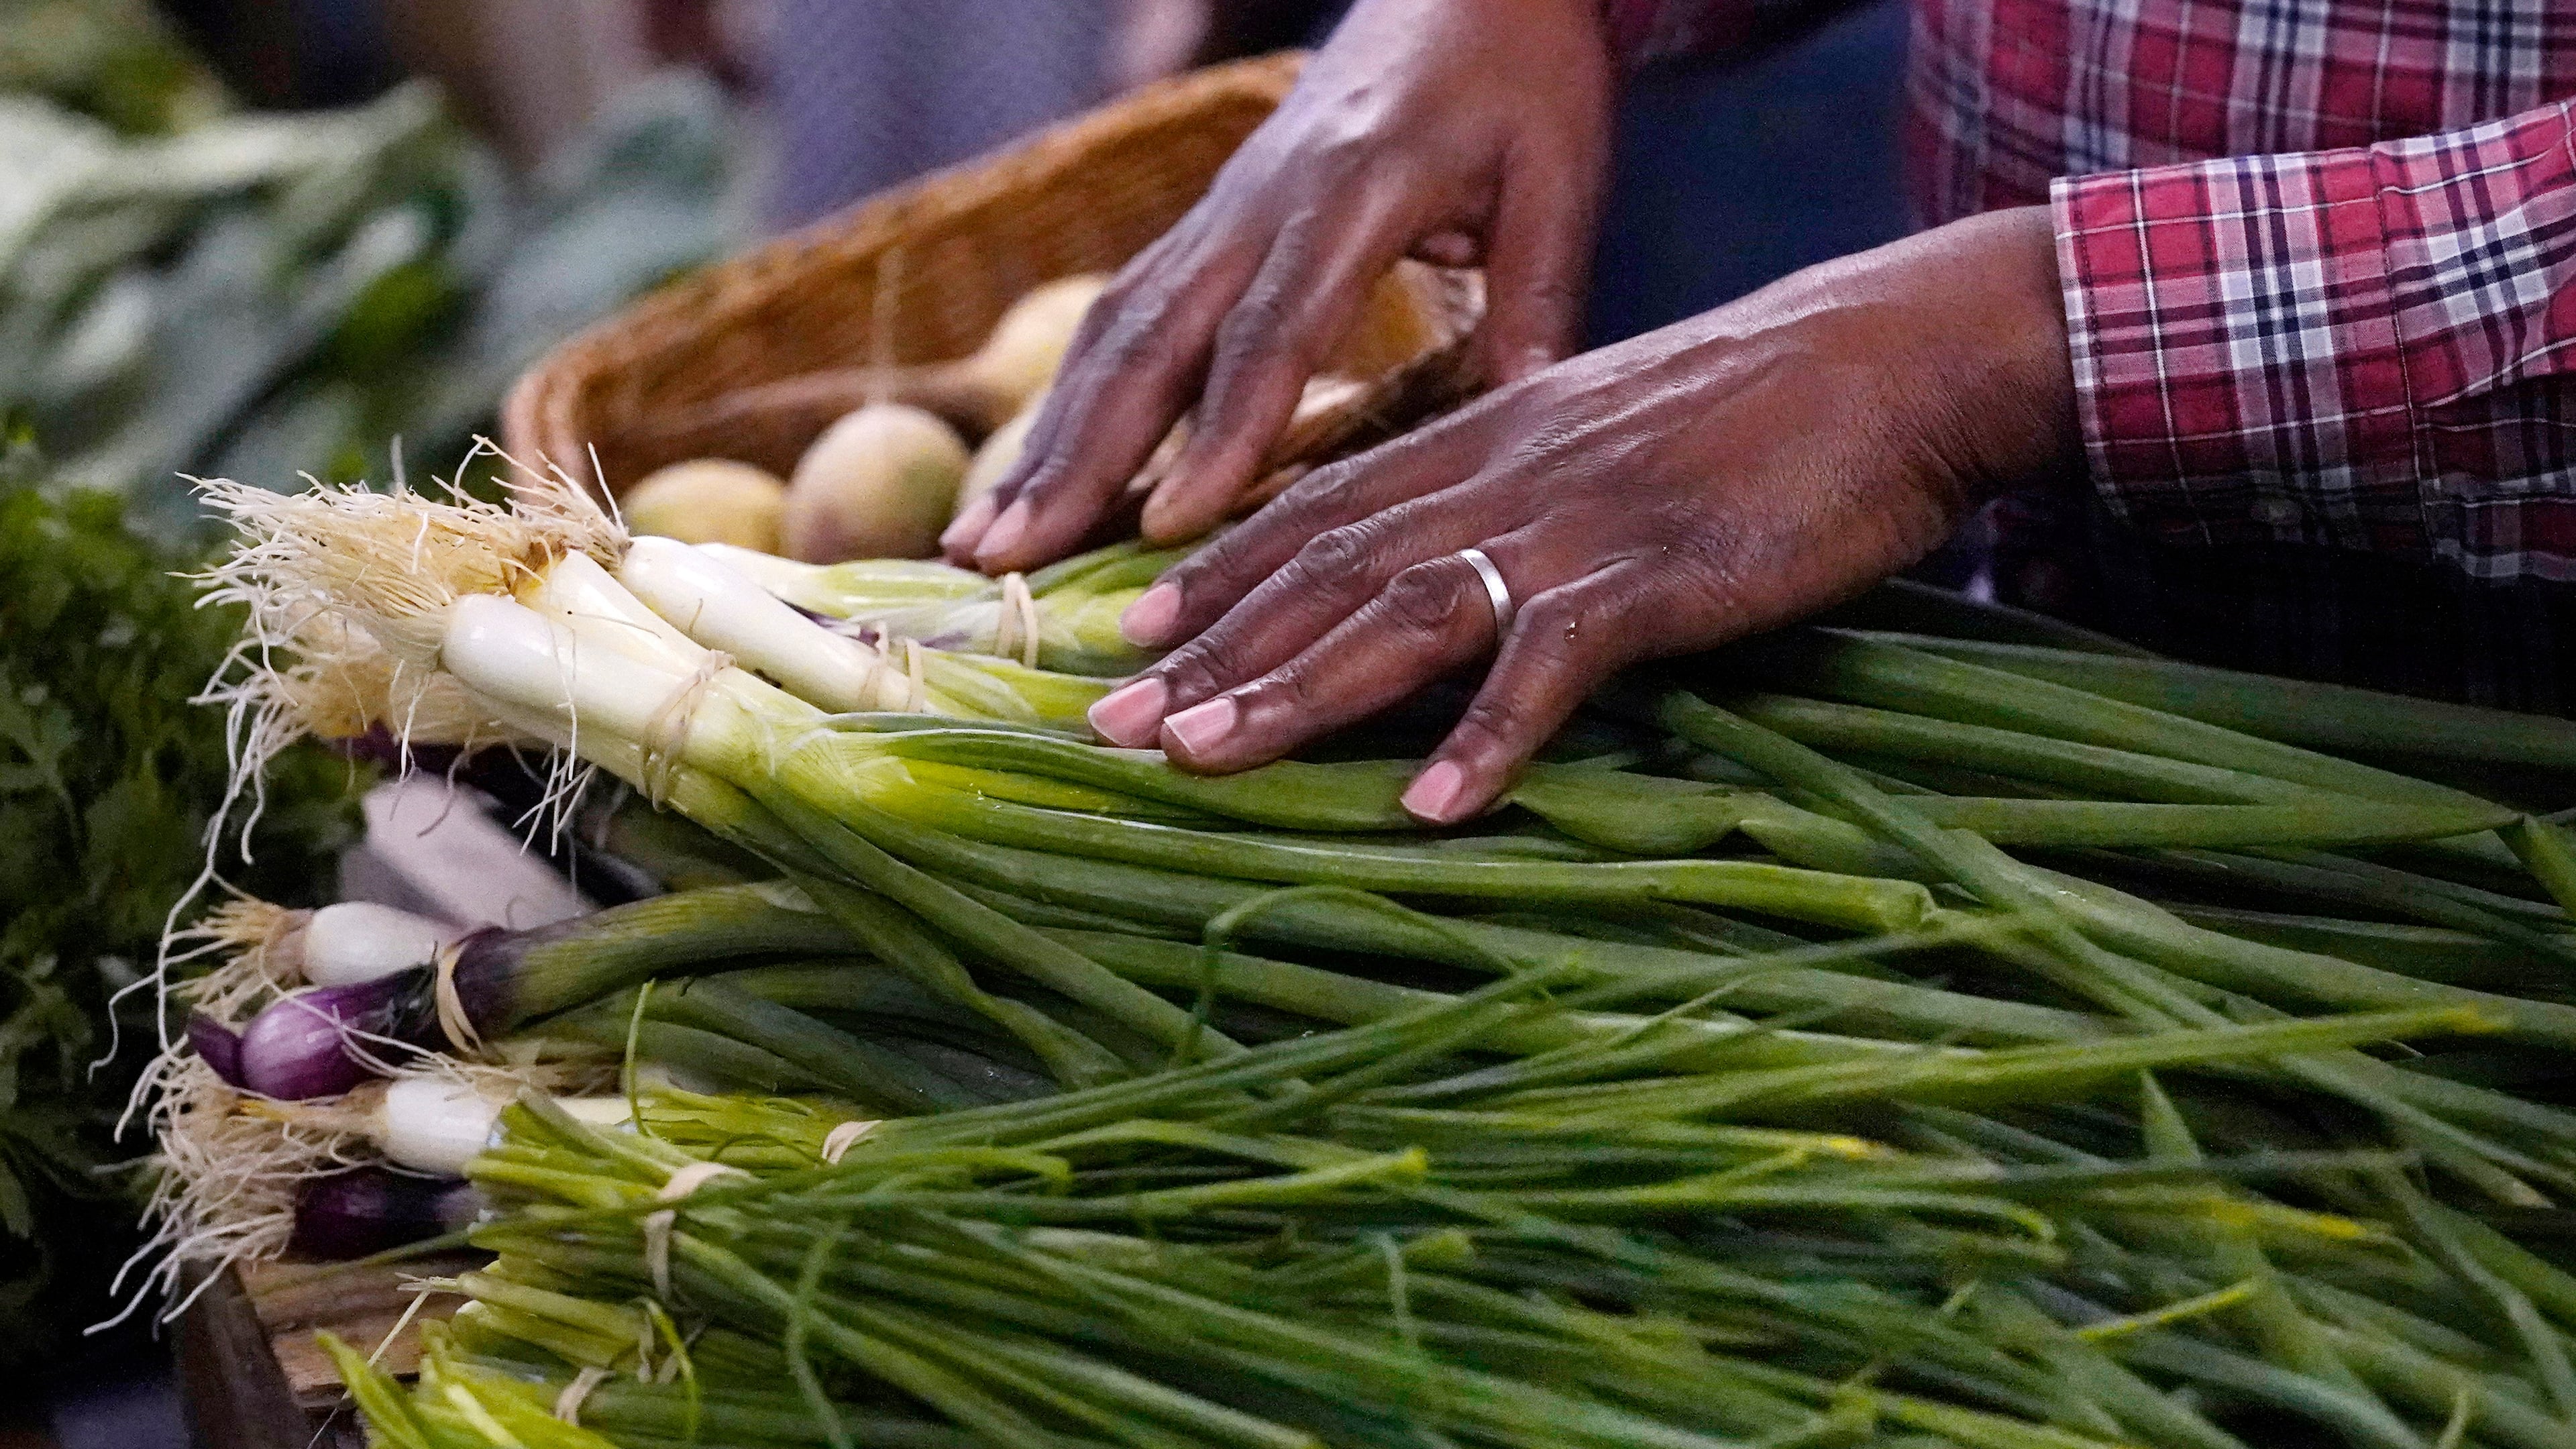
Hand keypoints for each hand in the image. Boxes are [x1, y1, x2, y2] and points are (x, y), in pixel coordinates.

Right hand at [942, 0, 1615, 571]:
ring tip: (984, 543)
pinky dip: (1069, 404)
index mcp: (1351, 194)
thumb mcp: (1559, 173)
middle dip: (1078, 455)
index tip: (1173, 524)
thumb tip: (1527, 417)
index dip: (1222, 430)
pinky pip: (1120, 318)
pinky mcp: (1205, 227)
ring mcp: (1218, 214)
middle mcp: (1258, 205)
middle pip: (1150, 337)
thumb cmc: (1518, 78)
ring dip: (1045, 439)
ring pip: (1111, 331)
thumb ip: (1540, 294)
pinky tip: (1032, 480)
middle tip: (1008, 556)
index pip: (1274, 328)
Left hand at [1084, 206, 2079, 822]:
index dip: (1218, 573)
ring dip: (1298, 690)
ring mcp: (1574, 523)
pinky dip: (1490, 733)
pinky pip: (1554, 662)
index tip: (1126, 631)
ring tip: (1204, 755)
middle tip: (1110, 722)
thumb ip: (1519, 491)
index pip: (1320, 509)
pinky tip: (1431, 807)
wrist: (1895, 357)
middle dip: (1212, 648)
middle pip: (1327, 568)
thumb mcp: (1606, 435)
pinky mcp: (1658, 572)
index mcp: (1485, 439)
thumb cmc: (1758, 410)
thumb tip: (1459, 568)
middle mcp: (1502, 475)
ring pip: (1402, 611)